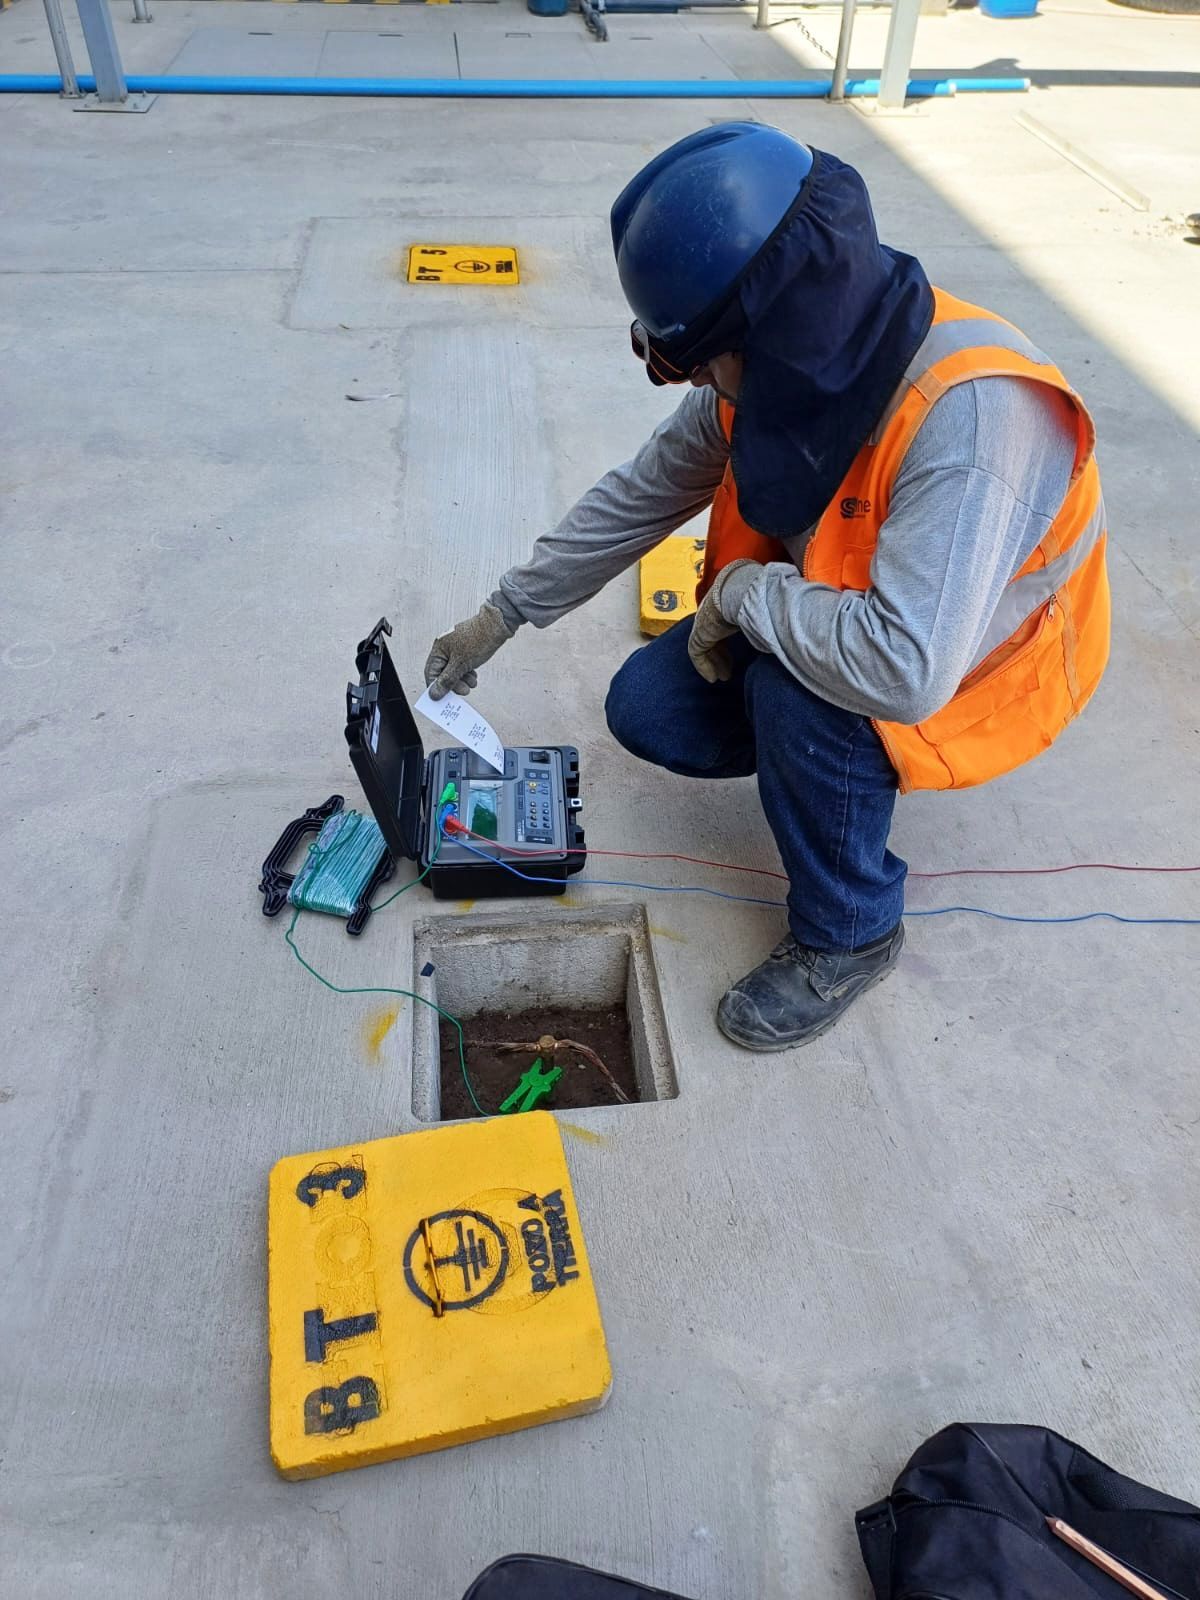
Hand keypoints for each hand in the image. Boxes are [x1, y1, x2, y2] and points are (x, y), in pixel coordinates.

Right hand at [423, 601, 514, 699]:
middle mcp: (445, 647)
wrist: (498, 624)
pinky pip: (462, 665)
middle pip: (443, 672)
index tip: (444, 698)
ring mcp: (456, 647)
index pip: (431, 672)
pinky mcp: (466, 648)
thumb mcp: (461, 664)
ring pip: (454, 670)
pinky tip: (474, 677)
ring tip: (472, 684)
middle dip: (453, 684)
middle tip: (464, 691)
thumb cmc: (479, 640)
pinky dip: (467, 673)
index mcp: (439, 648)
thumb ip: (447, 680)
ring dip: (462, 680)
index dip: (436, 686)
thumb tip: (434, 693)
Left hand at [687, 560, 758, 683]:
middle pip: (714, 634)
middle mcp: (713, 607)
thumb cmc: (763, 599)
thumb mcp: (767, 610)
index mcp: (728, 598)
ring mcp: (704, 619)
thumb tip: (783, 630)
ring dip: (715, 662)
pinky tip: (712, 678)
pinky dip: (704, 666)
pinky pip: (697, 653)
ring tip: (723, 677)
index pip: (726, 620)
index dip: (731, 638)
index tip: (740, 652)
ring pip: (705, 645)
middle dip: (722, 653)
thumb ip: (768, 619)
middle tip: (730, 669)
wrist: (747, 594)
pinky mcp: (699, 632)